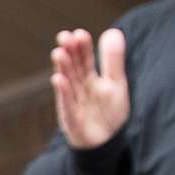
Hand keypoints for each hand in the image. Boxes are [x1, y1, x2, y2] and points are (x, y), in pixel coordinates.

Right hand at [51, 27, 130, 148]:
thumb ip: (113, 60)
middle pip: (73, 68)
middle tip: (64, 36)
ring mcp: (73, 103)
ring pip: (68, 83)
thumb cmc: (108, 112)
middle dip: (69, 53)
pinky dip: (63, 92)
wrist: (104, 143)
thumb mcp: (116, 84)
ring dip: (62, 68)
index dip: (82, 47)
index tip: (79, 33)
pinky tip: (58, 79)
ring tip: (59, 52)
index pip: (85, 59)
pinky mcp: (72, 119)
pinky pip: (67, 104)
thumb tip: (113, 31)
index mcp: (89, 78)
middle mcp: (78, 88)